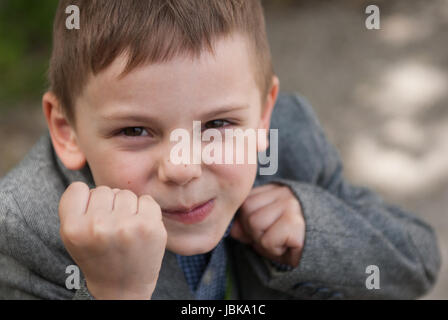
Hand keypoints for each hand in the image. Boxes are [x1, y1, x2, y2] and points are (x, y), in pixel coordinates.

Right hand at [58, 182, 166, 299]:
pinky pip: (147, 199)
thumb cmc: (97, 255)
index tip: (91, 218)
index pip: (78, 188)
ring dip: (127, 207)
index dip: (86, 201)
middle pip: (105, 190)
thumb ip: (76, 205)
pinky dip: (145, 211)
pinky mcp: (150, 226)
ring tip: (125, 230)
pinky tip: (140, 229)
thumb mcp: (73, 234)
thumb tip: (87, 167)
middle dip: (109, 205)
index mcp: (73, 228)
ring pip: (126, 193)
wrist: (122, 287)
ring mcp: (126, 226)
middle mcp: (98, 226)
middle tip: (111, 229)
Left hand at [230, 183, 304, 267]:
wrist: (330, 252)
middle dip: (255, 232)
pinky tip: (288, 247)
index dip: (249, 221)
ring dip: (264, 242)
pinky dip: (273, 250)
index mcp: (277, 189)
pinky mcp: (296, 223)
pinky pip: (267, 240)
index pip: (246, 201)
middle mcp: (284, 192)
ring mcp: (291, 205)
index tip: (266, 231)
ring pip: (254, 224)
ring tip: (281, 242)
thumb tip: (232, 228)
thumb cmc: (295, 241)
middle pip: (247, 211)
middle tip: (275, 239)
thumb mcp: (268, 231)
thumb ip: (248, 226)